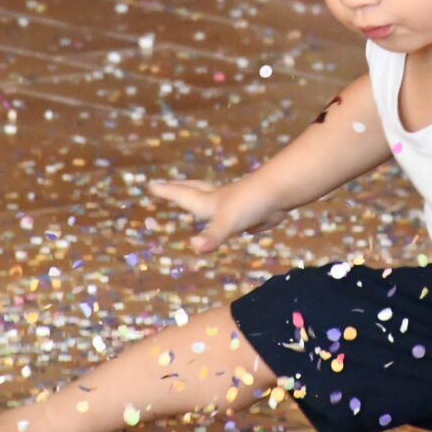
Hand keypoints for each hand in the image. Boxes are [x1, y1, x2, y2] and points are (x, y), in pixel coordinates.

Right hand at [148, 178, 285, 252]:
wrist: (280, 194)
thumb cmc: (250, 204)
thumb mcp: (227, 222)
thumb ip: (212, 236)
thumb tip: (195, 247)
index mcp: (209, 202)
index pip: (183, 195)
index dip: (167, 191)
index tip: (151, 184)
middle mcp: (219, 202)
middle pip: (195, 190)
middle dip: (179, 187)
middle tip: (167, 184)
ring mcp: (234, 206)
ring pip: (213, 200)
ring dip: (201, 197)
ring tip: (196, 198)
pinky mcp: (248, 214)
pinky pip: (232, 216)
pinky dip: (225, 215)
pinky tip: (231, 221)